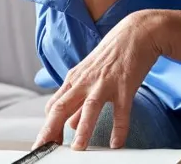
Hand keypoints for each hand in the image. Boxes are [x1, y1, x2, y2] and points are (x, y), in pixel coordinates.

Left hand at [34, 11, 162, 150]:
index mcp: (74, 79)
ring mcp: (104, 83)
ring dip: (82, 129)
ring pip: (89, 108)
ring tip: (78, 149)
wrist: (136, 32)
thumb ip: (79, 100)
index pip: (54, 105)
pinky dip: (119, 128)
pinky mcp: (125, 85)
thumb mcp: (90, 75)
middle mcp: (85, 81)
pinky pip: (121, 111)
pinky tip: (116, 143)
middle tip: (44, 148)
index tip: (44, 143)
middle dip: (51, 129)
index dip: (47, 126)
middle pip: (62, 107)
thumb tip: (70, 124)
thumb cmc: (112, 54)